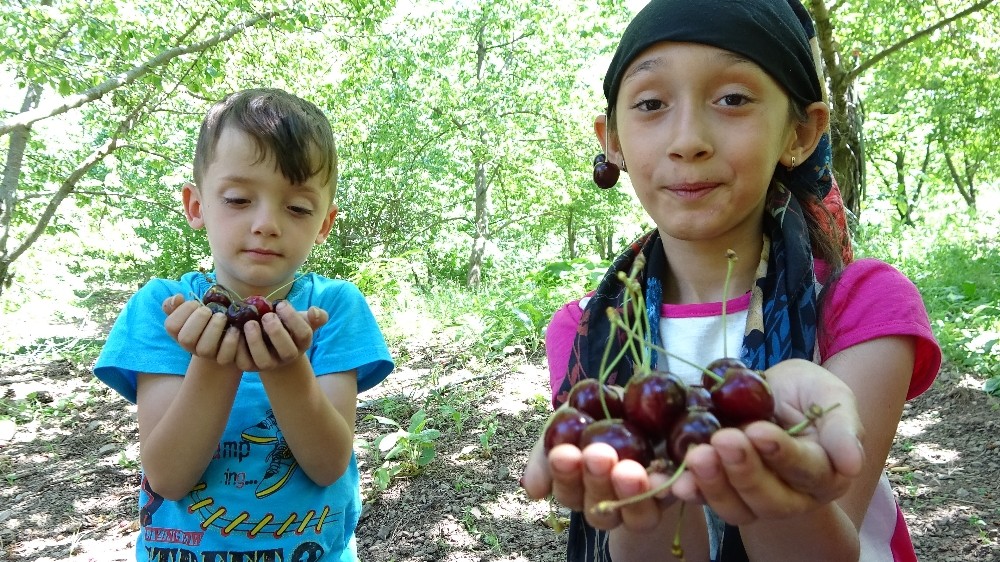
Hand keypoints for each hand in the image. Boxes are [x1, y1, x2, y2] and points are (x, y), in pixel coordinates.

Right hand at [162, 294, 240, 367]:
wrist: (225, 334)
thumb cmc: (205, 318)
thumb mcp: (190, 309)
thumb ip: (176, 303)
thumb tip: (177, 298)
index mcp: (179, 333)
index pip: (171, 326)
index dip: (183, 311)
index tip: (196, 303)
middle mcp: (190, 347)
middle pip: (186, 340)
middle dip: (199, 319)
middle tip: (209, 310)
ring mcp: (206, 355)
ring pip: (204, 349)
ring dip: (214, 328)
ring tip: (222, 317)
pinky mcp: (223, 360)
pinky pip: (224, 357)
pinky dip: (230, 340)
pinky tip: (234, 329)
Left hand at [235, 300, 328, 371]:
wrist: (271, 345)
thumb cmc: (287, 327)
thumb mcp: (301, 319)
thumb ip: (315, 315)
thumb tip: (314, 311)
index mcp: (302, 343)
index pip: (304, 334)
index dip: (293, 319)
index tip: (281, 304)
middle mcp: (287, 357)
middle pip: (287, 351)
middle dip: (276, 332)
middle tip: (267, 316)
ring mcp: (269, 364)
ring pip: (264, 360)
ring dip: (256, 341)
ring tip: (250, 323)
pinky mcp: (250, 366)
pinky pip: (243, 362)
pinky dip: (238, 348)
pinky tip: (237, 331)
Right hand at [521, 415, 676, 532]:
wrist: (653, 402)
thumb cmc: (603, 410)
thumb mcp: (572, 417)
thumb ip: (548, 448)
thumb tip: (534, 491)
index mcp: (579, 484)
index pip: (567, 490)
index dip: (564, 474)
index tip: (564, 453)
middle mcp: (608, 501)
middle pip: (598, 509)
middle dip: (597, 481)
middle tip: (598, 456)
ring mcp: (642, 503)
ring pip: (634, 516)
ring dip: (630, 494)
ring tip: (630, 471)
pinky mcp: (673, 494)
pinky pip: (671, 501)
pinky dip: (667, 490)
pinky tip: (665, 477)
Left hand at [670, 358, 864, 524]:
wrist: (768, 393)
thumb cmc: (805, 393)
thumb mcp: (830, 394)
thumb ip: (843, 425)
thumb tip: (852, 464)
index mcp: (825, 473)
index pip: (807, 470)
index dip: (783, 454)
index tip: (759, 431)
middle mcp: (793, 495)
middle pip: (771, 498)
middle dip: (744, 471)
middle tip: (723, 440)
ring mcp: (754, 498)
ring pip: (738, 508)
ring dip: (715, 484)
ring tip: (697, 456)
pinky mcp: (721, 492)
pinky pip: (706, 500)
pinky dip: (690, 491)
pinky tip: (675, 480)